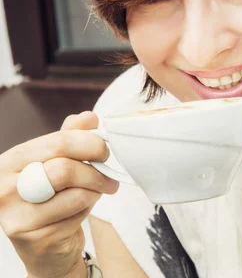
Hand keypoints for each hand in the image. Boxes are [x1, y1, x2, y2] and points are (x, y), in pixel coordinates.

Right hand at [0, 111, 118, 277]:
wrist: (45, 247)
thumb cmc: (49, 196)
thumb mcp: (55, 160)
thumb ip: (70, 136)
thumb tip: (89, 118)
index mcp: (10, 162)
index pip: (57, 143)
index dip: (88, 142)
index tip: (103, 147)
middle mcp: (6, 190)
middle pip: (65, 168)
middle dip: (96, 169)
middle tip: (109, 173)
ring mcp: (18, 218)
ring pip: (76, 193)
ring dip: (95, 190)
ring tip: (97, 190)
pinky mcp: (36, 240)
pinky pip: (77, 215)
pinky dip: (89, 208)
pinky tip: (83, 208)